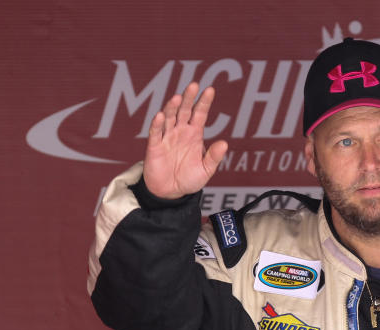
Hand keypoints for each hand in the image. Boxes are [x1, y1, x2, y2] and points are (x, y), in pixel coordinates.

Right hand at [143, 82, 227, 198]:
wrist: (170, 193)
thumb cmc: (188, 179)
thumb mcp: (205, 170)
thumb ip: (214, 157)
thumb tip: (225, 144)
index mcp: (194, 135)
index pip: (200, 114)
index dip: (204, 102)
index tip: (210, 90)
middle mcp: (180, 132)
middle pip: (184, 111)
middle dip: (188, 98)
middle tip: (193, 85)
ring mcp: (167, 137)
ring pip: (169, 118)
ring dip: (172, 108)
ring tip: (178, 98)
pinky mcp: (155, 146)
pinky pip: (156, 133)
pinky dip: (157, 124)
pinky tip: (160, 116)